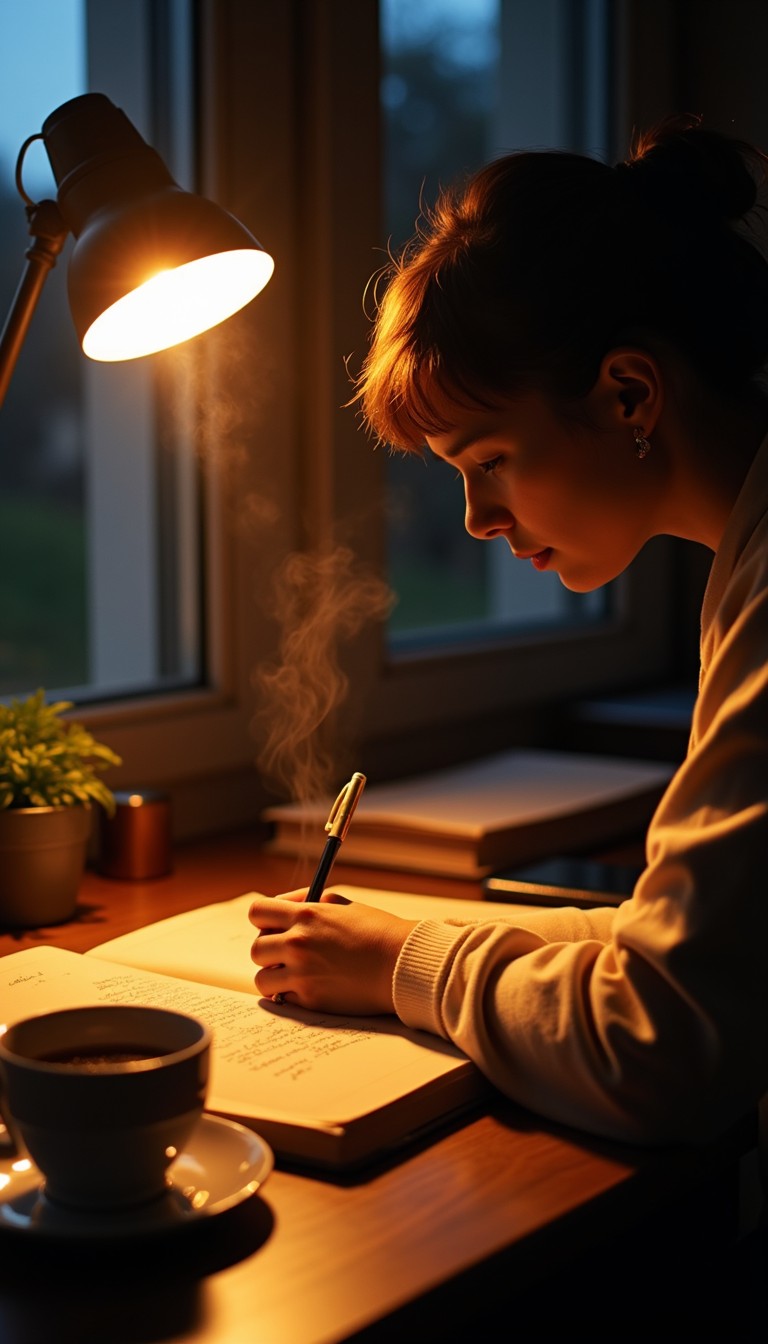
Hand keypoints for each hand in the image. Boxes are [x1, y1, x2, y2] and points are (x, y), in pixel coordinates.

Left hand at [249, 890, 417, 1014]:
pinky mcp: (310, 1000)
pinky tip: (310, 987)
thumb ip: (308, 903)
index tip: (273, 925)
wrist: (402, 964)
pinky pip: (282, 998)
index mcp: (305, 915)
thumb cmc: (376, 931)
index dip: (263, 919)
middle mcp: (298, 944)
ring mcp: (302, 974)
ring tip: (294, 974)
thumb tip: (284, 907)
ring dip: (274, 976)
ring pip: (262, 979)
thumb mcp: (341, 904)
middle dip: (269, 950)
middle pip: (256, 948)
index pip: (257, 912)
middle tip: (287, 953)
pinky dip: (291, 994)